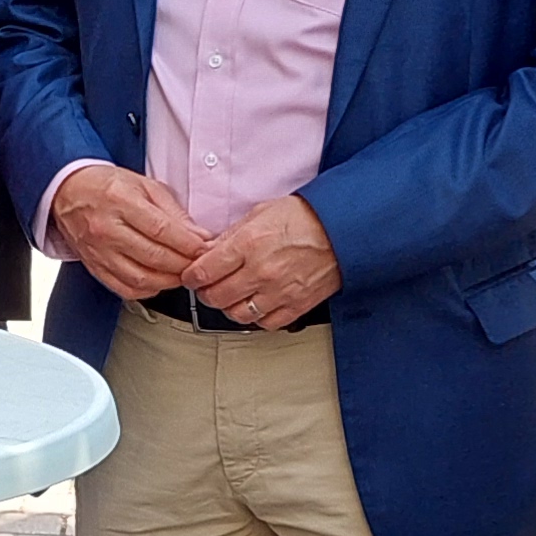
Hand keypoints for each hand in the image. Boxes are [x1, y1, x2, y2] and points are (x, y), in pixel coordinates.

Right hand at [45, 163, 211, 303]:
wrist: (68, 192)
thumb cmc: (107, 186)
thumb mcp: (144, 186)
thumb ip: (174, 212)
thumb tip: (200, 236)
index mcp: (120, 201)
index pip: (162, 230)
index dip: (189, 244)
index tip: (206, 249)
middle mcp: (106, 228)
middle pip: (154, 257)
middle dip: (184, 264)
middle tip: (199, 263)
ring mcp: (98, 251)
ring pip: (141, 278)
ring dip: (168, 281)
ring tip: (182, 273)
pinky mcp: (94, 267)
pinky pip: (124, 289)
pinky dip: (147, 290)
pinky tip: (158, 281)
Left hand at [182, 194, 341, 330]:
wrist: (345, 228)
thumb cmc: (306, 217)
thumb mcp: (261, 212)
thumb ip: (232, 235)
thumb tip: (209, 251)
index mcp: (248, 244)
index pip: (203, 271)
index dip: (191, 276)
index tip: (191, 275)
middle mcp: (261, 271)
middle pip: (215, 297)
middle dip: (206, 292)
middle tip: (208, 286)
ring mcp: (279, 291)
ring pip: (237, 314)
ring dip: (229, 307)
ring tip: (232, 296)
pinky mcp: (297, 305)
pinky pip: (266, 322)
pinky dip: (256, 317)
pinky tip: (256, 304)